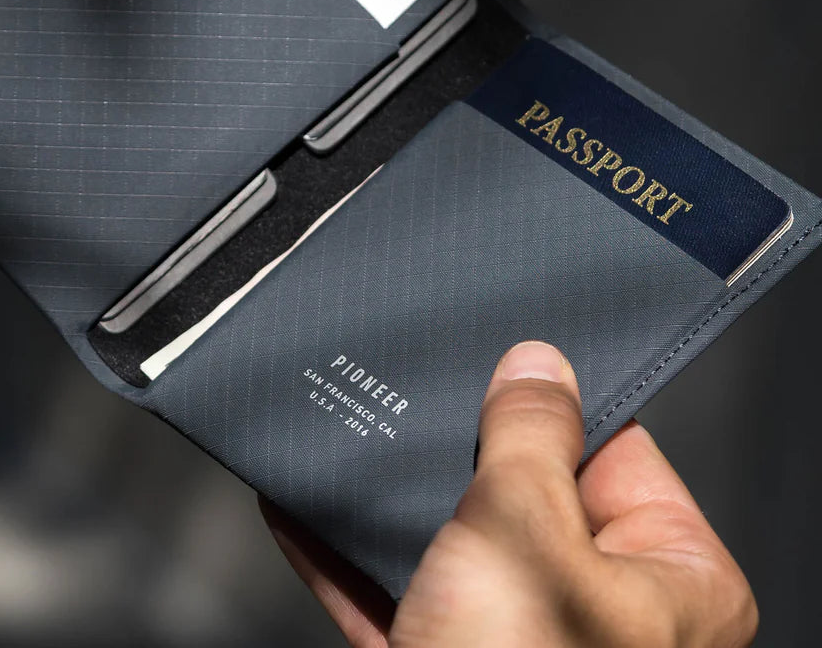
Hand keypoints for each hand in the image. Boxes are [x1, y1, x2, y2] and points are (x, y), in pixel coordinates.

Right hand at [264, 341, 757, 647]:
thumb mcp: (525, 526)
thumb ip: (530, 433)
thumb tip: (537, 363)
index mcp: (670, 579)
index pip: (614, 449)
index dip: (550, 400)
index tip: (497, 357)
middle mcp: (603, 611)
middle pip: (525, 492)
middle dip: (458, 450)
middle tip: (414, 394)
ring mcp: (521, 642)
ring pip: (454, 544)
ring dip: (395, 500)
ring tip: (352, 435)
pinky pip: (401, 592)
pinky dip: (352, 555)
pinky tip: (305, 509)